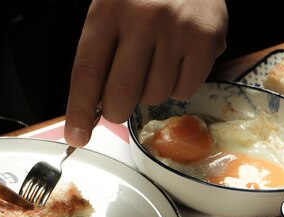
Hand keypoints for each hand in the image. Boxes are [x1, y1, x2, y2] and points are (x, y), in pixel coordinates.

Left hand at [64, 0, 226, 146]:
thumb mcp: (110, 12)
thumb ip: (98, 57)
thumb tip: (90, 111)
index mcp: (108, 10)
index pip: (86, 72)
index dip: (79, 111)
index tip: (77, 136)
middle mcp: (143, 19)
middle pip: (121, 94)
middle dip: (115, 110)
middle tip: (117, 104)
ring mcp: (178, 29)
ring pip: (153, 96)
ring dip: (149, 92)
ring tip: (153, 63)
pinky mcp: (206, 39)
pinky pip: (184, 90)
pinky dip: (176, 85)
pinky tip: (175, 61)